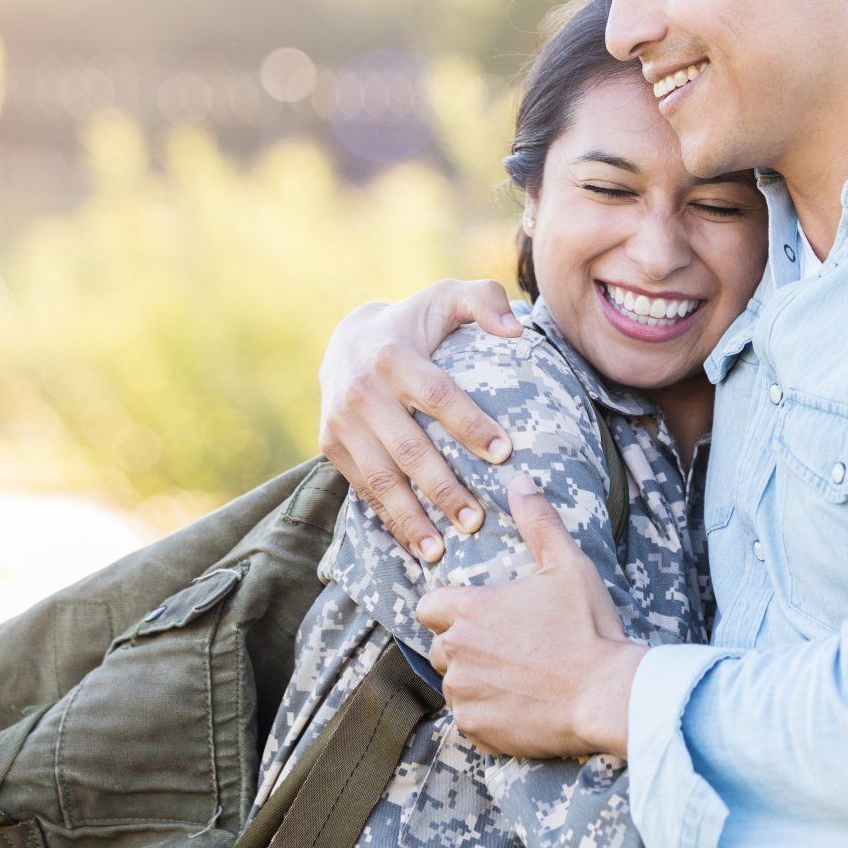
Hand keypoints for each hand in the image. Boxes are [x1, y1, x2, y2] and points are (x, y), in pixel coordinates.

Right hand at [319, 279, 523, 562]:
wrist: (347, 339)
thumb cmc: (415, 323)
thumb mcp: (446, 297)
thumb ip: (484, 300)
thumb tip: (516, 332)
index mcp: (394, 355)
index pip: (438, 395)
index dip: (470, 424)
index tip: (505, 453)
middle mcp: (361, 391)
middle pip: (409, 448)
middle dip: (444, 487)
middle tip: (477, 520)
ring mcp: (342, 422)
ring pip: (380, 478)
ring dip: (412, 518)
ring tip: (442, 550)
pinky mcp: (331, 445)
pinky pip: (362, 489)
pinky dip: (389, 520)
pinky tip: (416, 547)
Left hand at [418, 475, 645, 756]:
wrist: (608, 694)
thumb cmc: (587, 628)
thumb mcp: (568, 565)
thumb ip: (538, 522)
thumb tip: (521, 482)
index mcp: (468, 611)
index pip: (428, 607)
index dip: (452, 610)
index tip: (482, 615)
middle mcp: (455, 652)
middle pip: (440, 646)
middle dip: (465, 646)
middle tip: (510, 647)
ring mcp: (463, 694)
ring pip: (455, 684)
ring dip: (477, 681)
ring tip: (521, 677)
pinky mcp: (476, 730)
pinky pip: (470, 720)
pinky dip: (489, 715)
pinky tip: (523, 705)